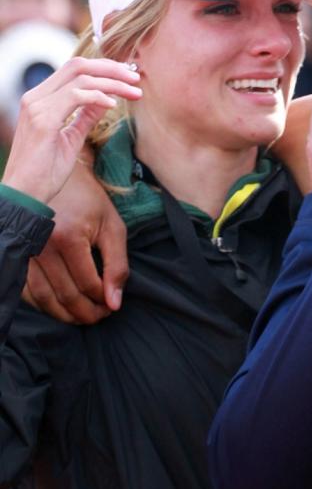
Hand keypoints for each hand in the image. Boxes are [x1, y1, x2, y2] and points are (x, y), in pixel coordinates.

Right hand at [3, 57, 139, 208]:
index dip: (102, 69)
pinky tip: (115, 105)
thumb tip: (106, 100)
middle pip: (77, 66)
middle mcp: (36, 97)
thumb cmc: (45, 172)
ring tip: (134, 91)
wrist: (24, 194)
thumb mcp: (71, 139)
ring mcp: (37, 106)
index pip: (73, 70)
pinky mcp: (43, 119)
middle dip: (111, 68)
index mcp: (41, 99)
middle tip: (136, 77)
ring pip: (80, 78)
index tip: (127, 78)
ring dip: (111, 82)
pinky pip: (75, 96)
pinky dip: (97, 97)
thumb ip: (85, 117)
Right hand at [23, 161, 127, 323]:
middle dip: (85, 313)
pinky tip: (58, 305)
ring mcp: (25, 248)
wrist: (55, 171)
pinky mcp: (16, 251)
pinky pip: (25, 288)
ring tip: (80, 317)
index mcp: (68, 237)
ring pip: (42, 297)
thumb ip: (118, 266)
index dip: (102, 302)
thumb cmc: (89, 199)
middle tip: (98, 317)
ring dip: (63, 314)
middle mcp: (42, 244)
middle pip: (65, 295)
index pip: (88, 284)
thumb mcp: (113, 227)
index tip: (111, 307)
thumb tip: (114, 303)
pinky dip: (42, 303)